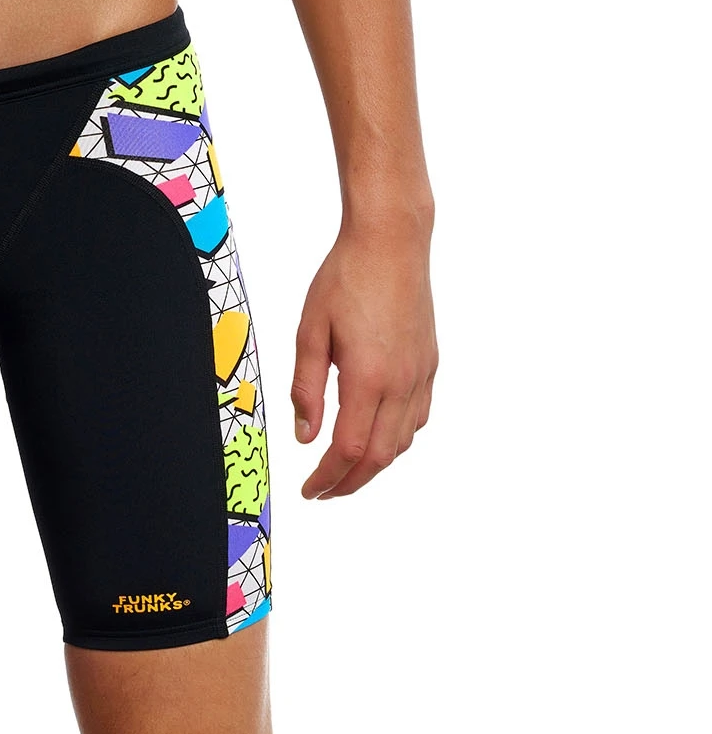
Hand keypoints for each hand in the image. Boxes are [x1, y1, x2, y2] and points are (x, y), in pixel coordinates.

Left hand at [291, 215, 437, 498]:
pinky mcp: (429, 363)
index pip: (348, 449)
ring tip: (346, 468)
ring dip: (375, 464)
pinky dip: (396, 438)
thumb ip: (306, 387)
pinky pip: (417, 417)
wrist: (391, 242)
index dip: (328, 477)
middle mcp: (400, 383)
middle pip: (379, 456)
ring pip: (402, 441)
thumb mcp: (310, 330)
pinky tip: (378, 433)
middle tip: (324, 491)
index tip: (310, 490)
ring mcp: (420, 374)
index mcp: (367, 377)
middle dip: (350, 482)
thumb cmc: (346, 277)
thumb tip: (305, 436)